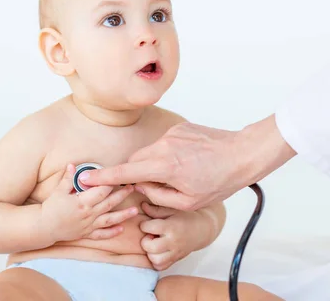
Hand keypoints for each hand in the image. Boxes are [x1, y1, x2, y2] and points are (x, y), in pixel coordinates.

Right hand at [41, 164, 137, 242]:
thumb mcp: (58, 191)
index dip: (111, 183)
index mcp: (82, 202)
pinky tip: (121, 228)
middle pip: (109, 203)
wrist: (43, 227)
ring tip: (135, 210)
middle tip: (132, 187)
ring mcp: (88, 225)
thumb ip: (68, 178)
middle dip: (122, 195)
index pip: (101, 191)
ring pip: (109, 220)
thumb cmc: (50, 208)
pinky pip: (101, 234)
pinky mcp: (86, 234)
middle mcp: (88, 214)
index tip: (119, 177)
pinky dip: (112, 232)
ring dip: (123, 215)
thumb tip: (72, 164)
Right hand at [78, 115, 295, 210]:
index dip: (104, 177)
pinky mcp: (179, 128)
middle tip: (150, 186)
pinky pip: (163, 144)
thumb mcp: (188, 201)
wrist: (242, 154)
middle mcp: (164, 146)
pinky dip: (166, 155)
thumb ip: (158, 196)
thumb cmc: (219, 181)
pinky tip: (187, 162)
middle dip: (135, 174)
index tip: (87, 179)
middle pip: (135, 160)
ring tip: (178, 174)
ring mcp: (171, 134)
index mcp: (165, 167)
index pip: (125, 172)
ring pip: (149, 152)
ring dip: (153, 165)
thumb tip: (141, 187)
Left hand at [139, 202, 206, 270]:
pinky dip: (156, 261)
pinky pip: (160, 267)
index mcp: (171, 227)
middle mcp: (173, 242)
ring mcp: (175, 253)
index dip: (144, 224)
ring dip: (150, 252)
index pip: (147, 227)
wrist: (201, 230)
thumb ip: (156, 210)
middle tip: (150, 235)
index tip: (149, 223)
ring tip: (154, 244)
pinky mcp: (175, 260)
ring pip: (155, 260)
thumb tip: (142, 206)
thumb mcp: (172, 210)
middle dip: (145, 241)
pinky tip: (158, 252)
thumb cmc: (185, 217)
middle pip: (150, 247)